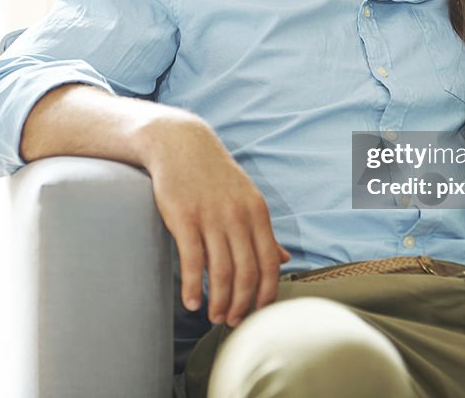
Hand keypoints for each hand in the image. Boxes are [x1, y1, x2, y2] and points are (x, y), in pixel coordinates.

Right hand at [139, 113, 289, 326]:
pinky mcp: (184, 218)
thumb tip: (284, 259)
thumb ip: (263, 231)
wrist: (180, 144)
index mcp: (257, 212)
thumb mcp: (247, 198)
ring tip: (214, 316)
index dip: (266, 293)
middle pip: (246, 273)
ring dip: (219, 301)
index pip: (270, 262)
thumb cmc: (214, 175)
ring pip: (221, 272)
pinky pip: (192, 261)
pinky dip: (193, 287)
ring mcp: (211, 217)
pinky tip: (191, 302)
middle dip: (242, 304)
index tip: (258, 312)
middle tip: (233, 321)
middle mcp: (238, 216)